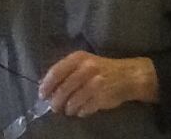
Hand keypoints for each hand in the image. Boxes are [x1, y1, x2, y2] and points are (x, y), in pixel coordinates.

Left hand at [39, 51, 157, 117]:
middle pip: (62, 89)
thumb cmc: (102, 69)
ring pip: (72, 102)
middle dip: (56, 101)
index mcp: (79, 58)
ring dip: (68, 109)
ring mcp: (95, 83)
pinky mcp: (102, 97)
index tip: (42, 95)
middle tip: (55, 107)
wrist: (128, 75)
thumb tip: (44, 84)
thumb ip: (65, 71)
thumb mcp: (84, 63)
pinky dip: (80, 112)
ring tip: (69, 110)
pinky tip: (82, 110)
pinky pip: (84, 109)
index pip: (56, 72)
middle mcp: (86, 69)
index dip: (46, 85)